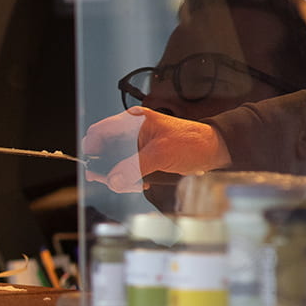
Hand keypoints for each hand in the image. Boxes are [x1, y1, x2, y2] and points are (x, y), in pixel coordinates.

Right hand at [82, 106, 230, 192]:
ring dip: (120, 177)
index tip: (93, 167)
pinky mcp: (144, 156)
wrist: (213, 150)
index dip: (92, 149)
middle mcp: (132, 131)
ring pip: (115, 163)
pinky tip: (142, 182)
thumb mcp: (160, 154)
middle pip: (105, 151)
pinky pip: (128, 169)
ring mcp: (137, 145)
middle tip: (115, 181)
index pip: (99, 131)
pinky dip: (131, 179)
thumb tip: (113, 179)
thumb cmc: (191, 142)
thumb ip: (134, 167)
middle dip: (108, 169)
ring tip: (135, 183)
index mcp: (133, 121)